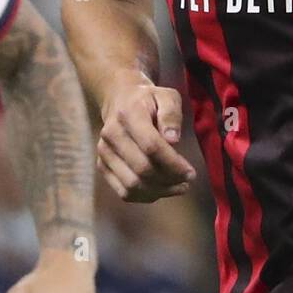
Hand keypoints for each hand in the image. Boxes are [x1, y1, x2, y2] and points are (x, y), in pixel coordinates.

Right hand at [98, 72, 195, 201]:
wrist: (120, 100)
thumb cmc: (149, 100)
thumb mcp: (167, 96)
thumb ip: (171, 114)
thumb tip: (173, 140)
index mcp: (128, 115)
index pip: (151, 146)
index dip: (173, 163)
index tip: (191, 173)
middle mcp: (111, 135)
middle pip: (142, 169)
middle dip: (169, 179)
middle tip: (187, 180)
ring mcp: (104, 153)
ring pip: (132, 185)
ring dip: (159, 191)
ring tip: (178, 187)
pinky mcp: (102, 166)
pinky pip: (124, 192)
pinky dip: (146, 196)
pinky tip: (162, 190)